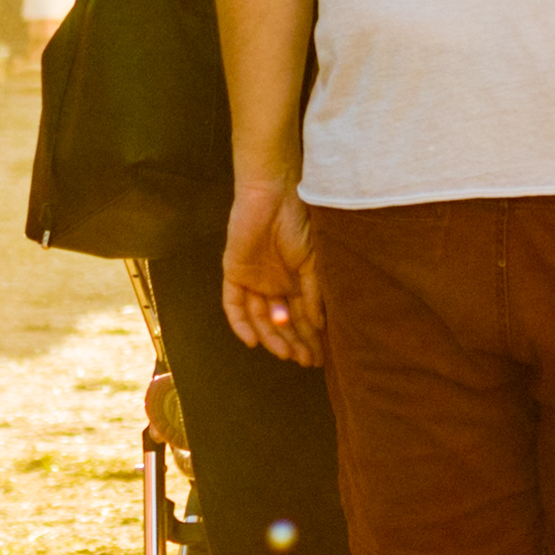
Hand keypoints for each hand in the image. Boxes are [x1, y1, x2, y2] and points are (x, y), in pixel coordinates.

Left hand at [222, 178, 321, 365]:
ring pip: (259, 318)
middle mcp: (274, 284)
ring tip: (286, 354)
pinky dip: (241, 323)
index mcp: (296, 280)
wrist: (274, 193)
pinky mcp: (235, 273)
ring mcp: (254, 280)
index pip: (302, 317)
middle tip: (305, 361)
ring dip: (272, 337)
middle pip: (281, 322)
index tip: (321, 357)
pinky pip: (234, 305)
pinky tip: (252, 341)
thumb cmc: (299, 221)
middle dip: (294, 342)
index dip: (311, 338)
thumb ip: (315, 293)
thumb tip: (320, 325)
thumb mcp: (315, 262)